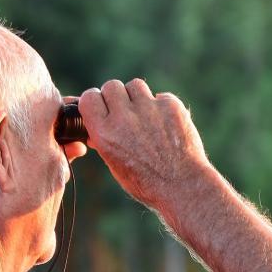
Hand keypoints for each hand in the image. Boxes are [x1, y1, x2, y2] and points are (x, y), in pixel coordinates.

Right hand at [79, 79, 209, 207]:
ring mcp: (148, 109)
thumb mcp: (116, 166)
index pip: (89, 98)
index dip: (95, 100)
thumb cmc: (146, 182)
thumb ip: (104, 143)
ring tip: (145, 116)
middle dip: (116, 96)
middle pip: (111, 86)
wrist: (182, 186)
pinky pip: (161, 97)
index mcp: (105, 133)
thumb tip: (95, 132)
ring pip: (135, 85)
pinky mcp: (171, 106)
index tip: (102, 107)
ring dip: (137, 97)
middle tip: (125, 111)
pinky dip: (162, 107)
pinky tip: (166, 125)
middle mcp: (124, 118)